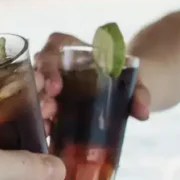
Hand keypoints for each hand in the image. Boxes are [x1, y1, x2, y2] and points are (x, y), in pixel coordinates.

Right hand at [34, 32, 150, 133]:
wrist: (127, 93)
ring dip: (38, 108)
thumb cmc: (127, 80)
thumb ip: (141, 93)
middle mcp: (59, 63)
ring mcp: (51, 83)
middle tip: (48, 110)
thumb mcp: (136, 82)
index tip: (57, 86)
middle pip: (40, 70)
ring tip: (47, 126)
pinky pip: (40, 109)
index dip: (51, 63)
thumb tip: (143, 112)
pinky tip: (47, 134)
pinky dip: (42, 121)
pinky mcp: (52, 103)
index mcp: (77, 48)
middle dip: (41, 91)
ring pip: (36, 90)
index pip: (56, 45)